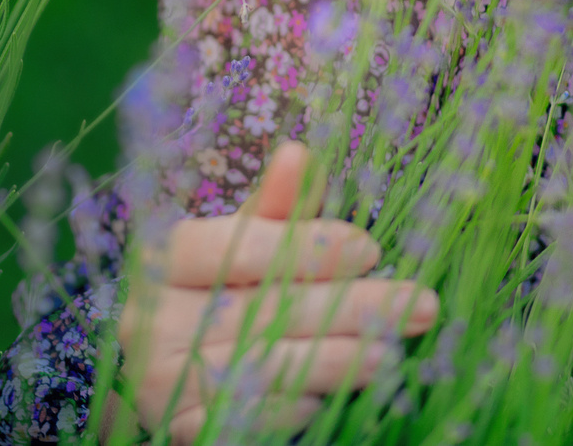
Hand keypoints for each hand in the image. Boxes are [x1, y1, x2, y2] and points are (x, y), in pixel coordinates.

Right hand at [117, 142, 436, 441]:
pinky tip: (333, 394)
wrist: (168, 368)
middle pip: (266, 308)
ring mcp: (160, 377)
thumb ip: (275, 209)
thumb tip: (299, 153)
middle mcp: (154, 317)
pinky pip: (247, 417)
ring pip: (264, 365)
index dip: (307, 247)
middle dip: (352, 306)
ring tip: (391, 351)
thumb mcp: (243, 244)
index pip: (240, 247)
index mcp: (166, 257)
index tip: (370, 249)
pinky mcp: (179, 426)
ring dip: (336, 359)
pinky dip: (294, 406)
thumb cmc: (219, 290)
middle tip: (419, 304)